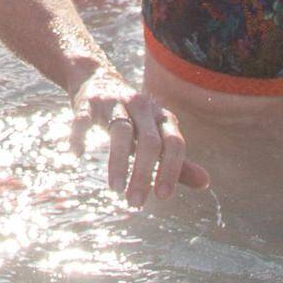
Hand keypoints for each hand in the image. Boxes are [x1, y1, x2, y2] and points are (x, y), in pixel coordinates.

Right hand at [68, 73, 202, 204]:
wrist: (98, 79)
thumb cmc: (133, 119)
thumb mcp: (156, 137)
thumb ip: (178, 162)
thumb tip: (206, 183)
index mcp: (162, 117)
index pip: (174, 144)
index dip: (171, 170)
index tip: (161, 196)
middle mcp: (142, 107)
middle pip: (148, 141)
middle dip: (143, 174)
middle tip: (135, 203)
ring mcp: (115, 103)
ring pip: (120, 132)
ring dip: (118, 163)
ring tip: (115, 190)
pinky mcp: (88, 102)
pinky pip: (84, 119)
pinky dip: (80, 136)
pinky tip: (76, 155)